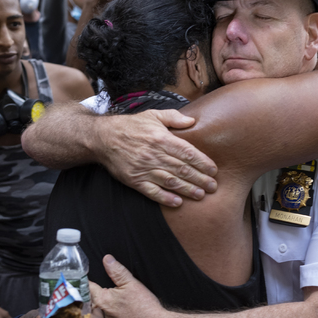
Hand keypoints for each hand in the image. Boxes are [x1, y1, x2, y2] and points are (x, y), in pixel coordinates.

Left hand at [89, 255, 166, 317]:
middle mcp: (97, 317)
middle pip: (85, 306)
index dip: (84, 283)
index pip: (85, 288)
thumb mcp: (132, 284)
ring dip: (92, 317)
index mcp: (101, 300)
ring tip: (101, 315)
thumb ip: (117, 271)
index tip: (82, 281)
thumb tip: (107, 259)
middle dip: (86, 301)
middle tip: (91, 298)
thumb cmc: (145, 308)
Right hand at [95, 109, 217, 206]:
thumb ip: (174, 117)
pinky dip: (165, 198)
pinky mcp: (134, 180)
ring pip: (170, 181)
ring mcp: (144, 168)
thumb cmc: (131, 126)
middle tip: (213, 187)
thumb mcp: (153, 115)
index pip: (187, 152)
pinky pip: (152, 191)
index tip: (214, 170)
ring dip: (187, 189)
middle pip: (182, 169)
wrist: (103, 138)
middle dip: (200, 179)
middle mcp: (154, 154)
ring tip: (200, 195)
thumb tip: (193, 121)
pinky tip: (177, 203)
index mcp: (161, 138)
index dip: (202, 162)